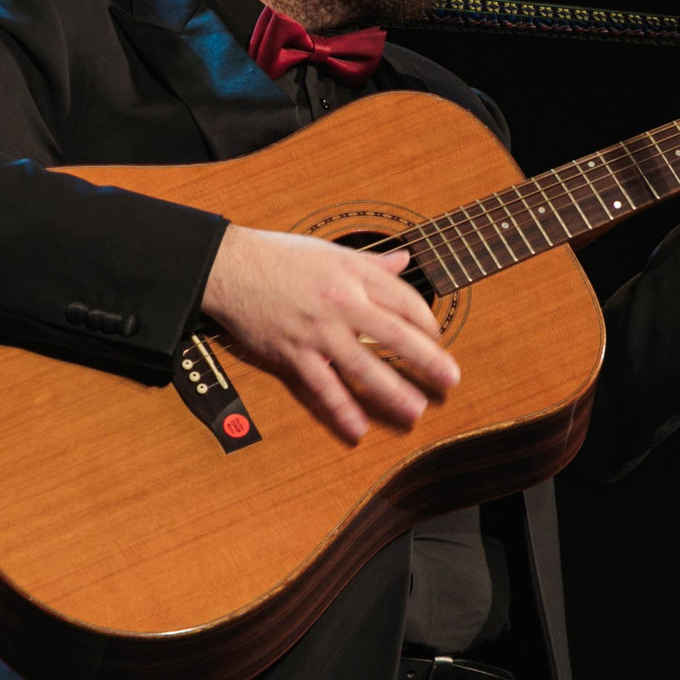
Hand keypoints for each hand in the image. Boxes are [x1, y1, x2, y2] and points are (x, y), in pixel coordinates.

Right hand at [200, 225, 459, 443]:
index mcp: (353, 274)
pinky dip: (341, 410)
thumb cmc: (279, 256)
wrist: (230, 267)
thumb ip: (371, 262)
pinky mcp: (293, 353)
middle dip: (427, 360)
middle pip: (394, 335)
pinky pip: (322, 387)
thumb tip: (404, 260)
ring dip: (393, 391)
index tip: (436, 340)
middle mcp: (340, 303)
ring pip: (363, 366)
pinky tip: (358, 428)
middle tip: (450, 379)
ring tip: (415, 409)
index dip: (427, 323)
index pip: (404, 301)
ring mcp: (317, 332)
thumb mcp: (331, 250)